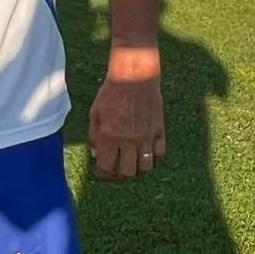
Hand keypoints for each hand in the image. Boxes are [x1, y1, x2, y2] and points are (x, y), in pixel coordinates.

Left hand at [87, 48, 164, 181]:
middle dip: (119, 177)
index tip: (102, 173)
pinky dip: (153, 160)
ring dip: (137, 170)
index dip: (103, 175)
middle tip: (116, 173)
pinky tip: (145, 155)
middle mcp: (129, 140)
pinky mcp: (160, 131)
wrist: (135, 76)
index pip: (107, 168)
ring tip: (131, 164)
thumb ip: (94, 136)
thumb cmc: (111, 93)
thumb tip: (97, 156)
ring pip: (145, 168)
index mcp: (110, 136)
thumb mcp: (95, 113)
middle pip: (127, 173)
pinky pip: (160, 156)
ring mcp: (147, 137)